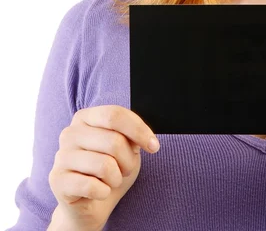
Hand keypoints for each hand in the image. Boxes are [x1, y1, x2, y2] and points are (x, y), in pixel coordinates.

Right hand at [49, 105, 160, 230]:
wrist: (90, 205)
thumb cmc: (110, 171)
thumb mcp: (127, 149)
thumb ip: (131, 137)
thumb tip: (143, 138)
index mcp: (85, 117)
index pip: (115, 115)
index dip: (139, 130)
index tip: (154, 146)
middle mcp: (70, 132)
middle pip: (113, 141)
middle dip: (129, 161)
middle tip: (126, 170)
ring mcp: (61, 156)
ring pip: (105, 165)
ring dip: (116, 178)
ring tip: (111, 180)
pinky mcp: (57, 180)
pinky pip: (92, 186)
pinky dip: (104, 193)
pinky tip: (99, 192)